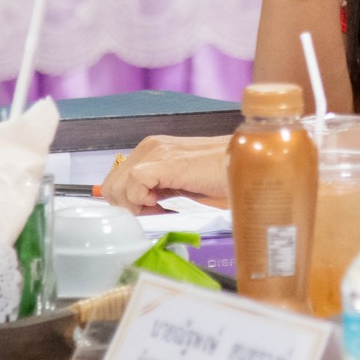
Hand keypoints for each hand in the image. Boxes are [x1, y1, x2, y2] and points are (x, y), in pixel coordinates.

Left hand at [99, 134, 230, 211]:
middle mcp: (151, 146)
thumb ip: (158, 194)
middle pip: (111, 185)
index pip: (116, 182)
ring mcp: (158, 150)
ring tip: (161, 208)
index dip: (127, 204)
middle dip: (128, 207)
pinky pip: (134, 182)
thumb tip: (137, 212)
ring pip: (117, 185)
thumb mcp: (181, 188)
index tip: (151, 213)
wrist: (248, 166)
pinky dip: (141, 199)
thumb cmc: (222, 180)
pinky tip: (161, 204)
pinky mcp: (168, 160)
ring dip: (135, 206)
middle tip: (154, 213)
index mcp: (153, 151)